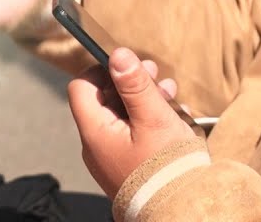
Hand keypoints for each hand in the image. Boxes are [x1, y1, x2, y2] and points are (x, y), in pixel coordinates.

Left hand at [68, 48, 195, 197]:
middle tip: (156, 74)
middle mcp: (97, 146)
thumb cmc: (165, 166)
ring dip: (144, 100)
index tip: (128, 64)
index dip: (101, 70)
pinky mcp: (127, 166)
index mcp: (96, 132)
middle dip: (131, 83)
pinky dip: (149, 120)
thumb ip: (134, 85)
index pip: (81, 88)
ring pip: (122, 116)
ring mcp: (111, 158)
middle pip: (104, 100)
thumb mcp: (153, 117)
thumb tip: (117, 54)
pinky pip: (132, 134)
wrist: (179, 209)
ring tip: (170, 94)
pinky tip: (173, 117)